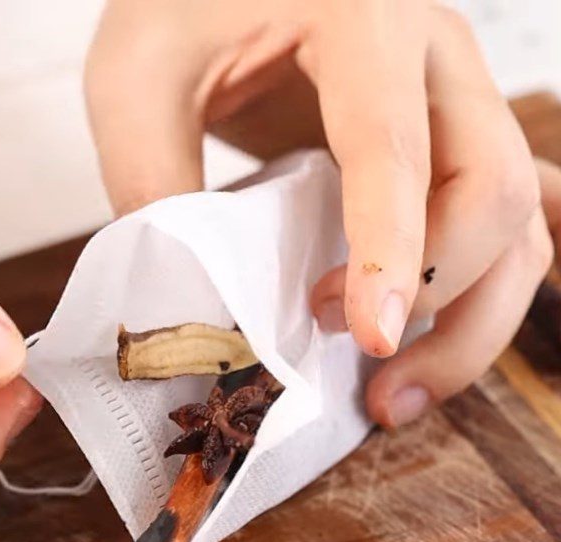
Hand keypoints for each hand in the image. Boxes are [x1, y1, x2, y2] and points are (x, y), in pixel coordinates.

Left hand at [85, 2, 547, 423]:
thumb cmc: (177, 10)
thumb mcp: (135, 82)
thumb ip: (153, 183)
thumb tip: (193, 309)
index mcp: (361, 19)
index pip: (395, 148)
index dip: (394, 253)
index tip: (371, 340)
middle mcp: (433, 56)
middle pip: (493, 191)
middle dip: (439, 300)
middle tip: (362, 367)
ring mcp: (453, 100)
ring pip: (517, 223)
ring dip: (467, 323)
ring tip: (390, 393)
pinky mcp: (446, 143)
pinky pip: (494, 230)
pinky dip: (462, 299)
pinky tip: (406, 346)